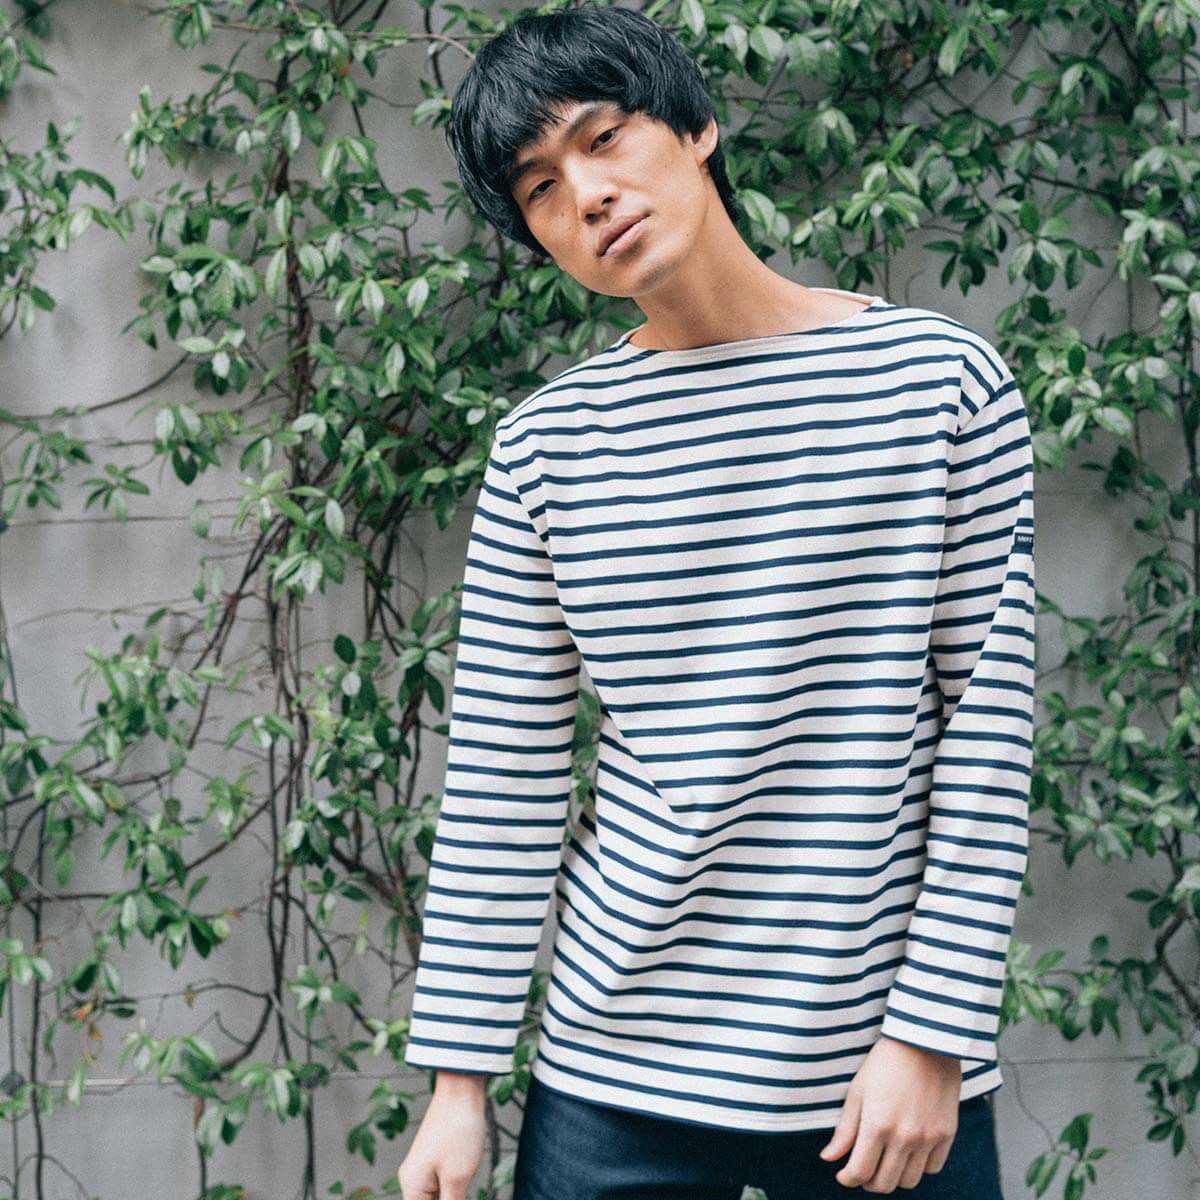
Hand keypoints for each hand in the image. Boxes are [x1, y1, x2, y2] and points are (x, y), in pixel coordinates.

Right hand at [397, 1073, 487, 1199]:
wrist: (462, 1089)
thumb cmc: (457, 1130)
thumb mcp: (457, 1178)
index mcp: (412, 1187)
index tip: (458, 1196)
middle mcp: (414, 1179)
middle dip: (452, 1199)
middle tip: (465, 1187)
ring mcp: (426, 1167)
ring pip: (440, 1197)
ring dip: (455, 1196)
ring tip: (467, 1173)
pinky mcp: (440, 1158)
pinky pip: (446, 1185)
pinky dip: (457, 1190)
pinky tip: (468, 1180)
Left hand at [817, 1035, 962, 1193]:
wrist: (924, 1043)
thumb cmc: (885, 1063)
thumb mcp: (858, 1091)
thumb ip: (845, 1129)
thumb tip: (829, 1158)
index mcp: (877, 1125)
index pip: (860, 1172)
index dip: (848, 1178)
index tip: (844, 1175)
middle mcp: (904, 1137)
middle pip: (884, 1183)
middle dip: (868, 1182)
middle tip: (862, 1170)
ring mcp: (928, 1138)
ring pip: (909, 1181)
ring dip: (893, 1177)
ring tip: (885, 1161)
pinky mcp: (947, 1134)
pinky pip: (933, 1168)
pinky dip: (919, 1167)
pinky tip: (909, 1152)